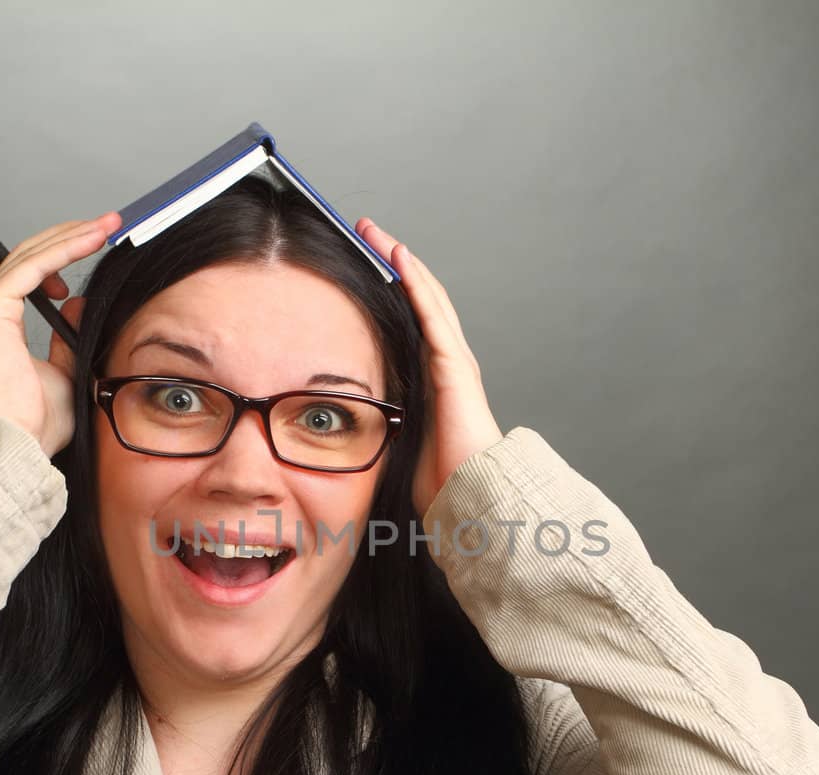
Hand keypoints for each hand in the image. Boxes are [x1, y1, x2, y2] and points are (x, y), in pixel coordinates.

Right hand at [0, 211, 120, 455]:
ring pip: (29, 255)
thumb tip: (76, 307)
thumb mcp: (63, 373)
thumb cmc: (34, 423)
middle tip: (107, 225)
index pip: (28, 276)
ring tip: (107, 226)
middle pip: (27, 257)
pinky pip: (33, 266)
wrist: (13, 441)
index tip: (95, 245)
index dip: (61, 257)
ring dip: (70, 236)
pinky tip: (92, 238)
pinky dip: (64, 250)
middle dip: (68, 237)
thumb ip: (67, 339)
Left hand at [354, 218, 503, 515]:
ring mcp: (453, 361)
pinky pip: (432, 314)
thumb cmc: (442, 483)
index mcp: (434, 380)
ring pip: (427, 296)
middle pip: (420, 298)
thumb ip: (383, 426)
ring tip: (375, 232)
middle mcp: (447, 363)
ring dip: (402, 261)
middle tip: (366, 234)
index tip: (364, 267)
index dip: (391, 290)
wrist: (471, 497)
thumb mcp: (401, 444)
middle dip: (394, 263)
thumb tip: (347, 431)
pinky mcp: (453, 366)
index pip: (411, 321)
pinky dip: (416, 282)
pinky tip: (400, 256)